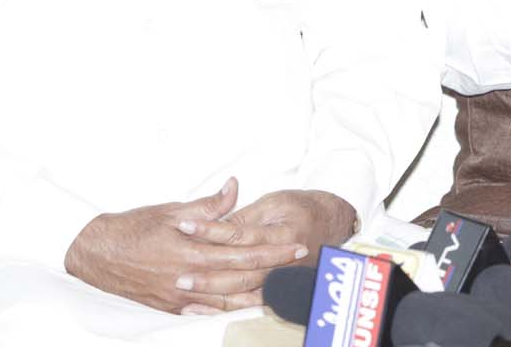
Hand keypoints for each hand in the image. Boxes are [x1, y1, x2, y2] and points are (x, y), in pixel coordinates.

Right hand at [63, 177, 308, 313]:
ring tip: (282, 289)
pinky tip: (243, 307)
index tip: (296, 246)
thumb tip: (234, 187)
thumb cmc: (133, 227)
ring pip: (227, 300)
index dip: (273, 251)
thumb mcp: (171, 210)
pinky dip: (227, 309)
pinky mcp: (170, 306)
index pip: (244, 253)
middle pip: (242, 278)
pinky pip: (205, 311)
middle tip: (299, 265)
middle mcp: (189, 278)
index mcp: (194, 252)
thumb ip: (208, 206)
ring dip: (256, 295)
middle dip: (274, 271)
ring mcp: (180, 297)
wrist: (96, 253)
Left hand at [173, 190, 356, 313]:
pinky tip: (198, 308)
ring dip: (211, 292)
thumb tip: (217, 220)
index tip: (184, 225)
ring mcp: (282, 279)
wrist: (333, 222)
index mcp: (282, 233)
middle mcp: (283, 261)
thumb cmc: (302, 208)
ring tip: (183, 289)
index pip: (239, 234)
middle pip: (238, 269)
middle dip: (206, 271)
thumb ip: (245, 215)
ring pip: (241, 291)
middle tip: (177, 271)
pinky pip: (246, 305)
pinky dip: (222, 308)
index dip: (210, 229)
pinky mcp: (278, 290)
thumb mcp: (275, 202)